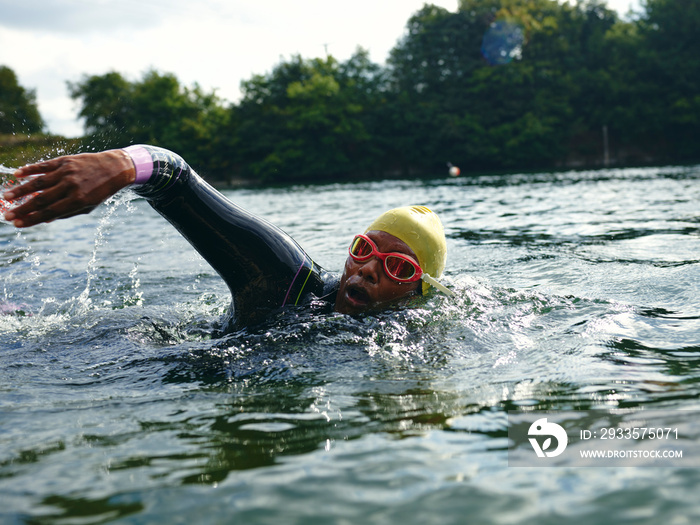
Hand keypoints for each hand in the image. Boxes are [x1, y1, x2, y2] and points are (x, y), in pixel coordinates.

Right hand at [2, 149, 135, 227]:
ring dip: (21, 190)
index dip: (32, 219)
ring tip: (7, 197)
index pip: (50, 212)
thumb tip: (44, 220)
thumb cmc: (101, 191)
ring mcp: (67, 172)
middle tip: (7, 216)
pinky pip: (44, 166)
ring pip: (39, 182)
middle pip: (41, 199)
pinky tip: (17, 174)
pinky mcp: (65, 161)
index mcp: (77, 201)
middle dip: (22, 209)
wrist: (115, 168)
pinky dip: (30, 170)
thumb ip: (66, 212)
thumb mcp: (88, 206)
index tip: (17, 224)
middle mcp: (71, 186)